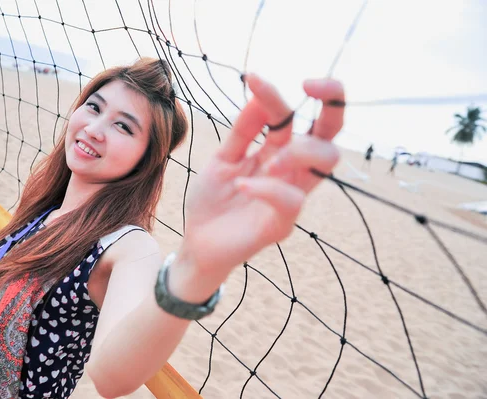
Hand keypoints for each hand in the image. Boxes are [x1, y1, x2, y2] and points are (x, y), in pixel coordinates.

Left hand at [179, 74, 344, 277]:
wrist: (197, 241)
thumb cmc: (213, 200)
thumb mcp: (223, 158)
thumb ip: (243, 131)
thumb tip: (259, 92)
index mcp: (277, 152)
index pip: (296, 117)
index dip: (279, 94)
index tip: (253, 77)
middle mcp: (291, 171)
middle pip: (331, 134)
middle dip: (332, 104)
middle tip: (310, 84)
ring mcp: (291, 196)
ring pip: (325, 162)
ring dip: (298, 150)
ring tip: (267, 162)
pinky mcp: (283, 224)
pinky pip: (293, 200)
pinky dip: (267, 187)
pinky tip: (242, 185)